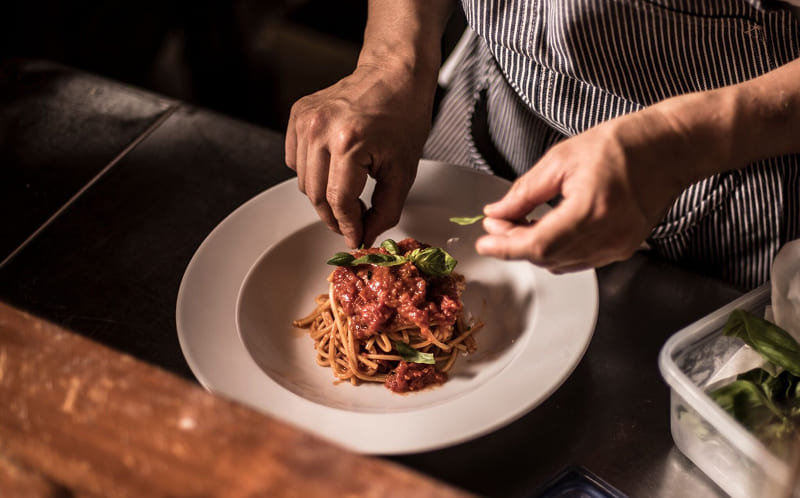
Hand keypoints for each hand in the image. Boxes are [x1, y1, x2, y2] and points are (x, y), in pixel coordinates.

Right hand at [285, 63, 434, 247]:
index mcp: (349, 142)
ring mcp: (305, 120)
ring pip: (303, 181)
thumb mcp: (404, 170)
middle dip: (335, 217)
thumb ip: (385, 210)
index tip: (355, 239)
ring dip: (323, 196)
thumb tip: (366, 236)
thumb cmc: (403, 116)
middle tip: (353, 223)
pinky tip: (333, 168)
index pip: (339, 201)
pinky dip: (311, 173)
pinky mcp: (298, 114)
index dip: (348, 226)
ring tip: (348, 193)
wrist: (394, 73)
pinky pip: (295, 160)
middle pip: (316, 195)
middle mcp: (321, 129)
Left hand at [475, 109, 703, 272]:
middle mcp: (608, 236)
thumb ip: (524, 192)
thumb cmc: (623, 145)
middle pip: (546, 257)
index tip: (484, 242)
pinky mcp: (623, 248)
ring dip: (533, 248)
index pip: (537, 245)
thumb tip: (497, 213)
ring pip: (560, 263)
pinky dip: (556, 250)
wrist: (671, 148)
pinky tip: (544, 230)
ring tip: (517, 224)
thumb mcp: (561, 159)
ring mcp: (618, 247)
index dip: (505, 247)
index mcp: (591, 211)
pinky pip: (579, 260)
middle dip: (514, 244)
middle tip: (495, 225)